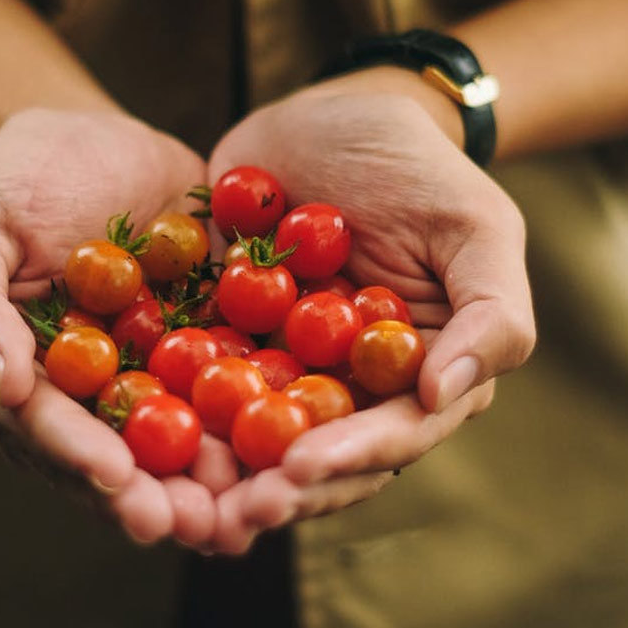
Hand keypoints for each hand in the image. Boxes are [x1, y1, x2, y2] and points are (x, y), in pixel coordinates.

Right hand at [0, 108, 236, 545]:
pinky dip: (248, 431)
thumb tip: (1, 386)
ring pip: (166, 448)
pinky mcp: (190, 363)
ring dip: (202, 486)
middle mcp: (70, 399)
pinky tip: (283, 455)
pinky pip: (219, 401)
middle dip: (147, 497)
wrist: (103, 141)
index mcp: (5, 377)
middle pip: (105, 459)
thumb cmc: (19, 175)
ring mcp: (135, 386)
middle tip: (188, 524)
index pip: (37, 425)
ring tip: (240, 513)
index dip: (75, 454)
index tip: (115, 477)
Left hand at [204, 77, 534, 552]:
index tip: (299, 470)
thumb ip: (490, 315)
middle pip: (316, 456)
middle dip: (275, 488)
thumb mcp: (475, 227)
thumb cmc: (416, 167)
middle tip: (230, 513)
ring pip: (252, 436)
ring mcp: (283, 366)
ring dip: (219, 473)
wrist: (332, 115)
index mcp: (416, 375)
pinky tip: (137, 428)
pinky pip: (195, 380)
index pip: (390, 435)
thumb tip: (443, 395)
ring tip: (179, 499)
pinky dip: (171, 408)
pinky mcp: (225, 337)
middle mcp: (349, 386)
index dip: (348, 459)